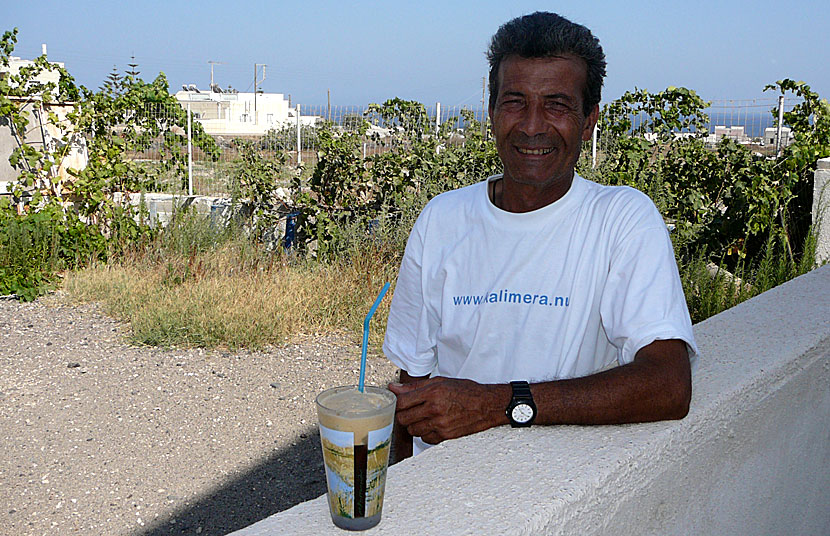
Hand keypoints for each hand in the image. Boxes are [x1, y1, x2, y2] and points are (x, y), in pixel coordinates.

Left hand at [388, 377, 508, 444]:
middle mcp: (435, 409)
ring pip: (412, 430)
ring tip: (423, 416)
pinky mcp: (446, 437)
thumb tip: (393, 388)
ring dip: (414, 424)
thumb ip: (414, 387)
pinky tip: (432, 424)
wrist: (487, 405)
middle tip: (410, 410)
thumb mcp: (440, 382)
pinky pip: (425, 439)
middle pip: (403, 418)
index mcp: (433, 393)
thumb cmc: (465, 391)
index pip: (401, 402)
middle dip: (403, 414)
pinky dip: (425, 433)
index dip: (396, 403)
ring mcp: (440, 425)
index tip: (397, 402)